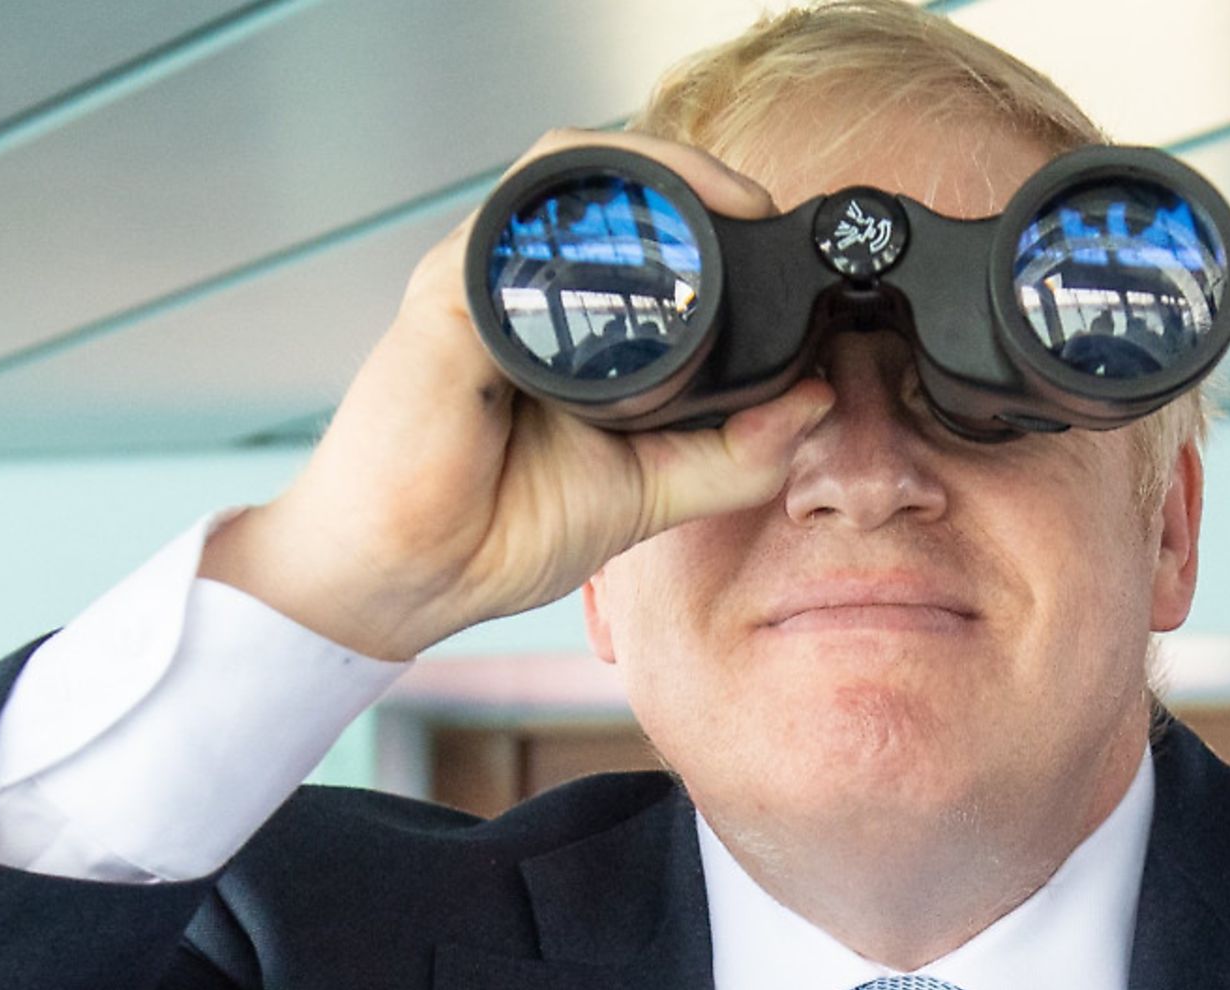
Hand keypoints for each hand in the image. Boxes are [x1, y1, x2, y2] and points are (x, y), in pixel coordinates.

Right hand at [200, 130, 832, 659]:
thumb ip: (734, 454)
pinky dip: (590, 197)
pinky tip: (654, 220)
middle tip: (762, 209)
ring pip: (571, 174)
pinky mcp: (450, 293)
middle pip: (611, 187)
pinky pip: (519, 211)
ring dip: (659, 169)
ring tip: (731, 201)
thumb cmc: (500, 531)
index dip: (710, 219)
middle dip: (696, 179)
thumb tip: (818, 403)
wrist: (411, 579)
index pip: (639, 237)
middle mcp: (524, 290)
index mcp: (568, 326)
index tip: (779, 246)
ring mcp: (484, 282)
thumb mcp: (651, 492)